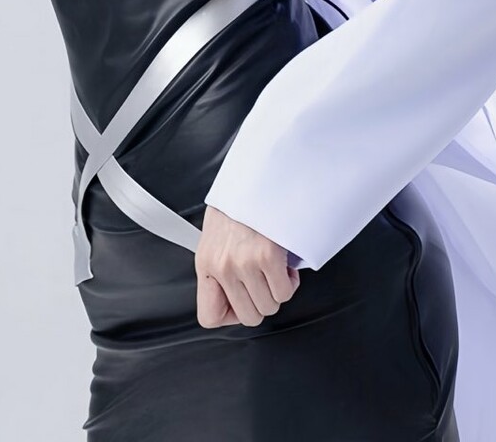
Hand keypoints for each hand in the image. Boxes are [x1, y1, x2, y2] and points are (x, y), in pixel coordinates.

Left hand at [194, 205, 299, 327]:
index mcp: (206, 265)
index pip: (209, 316)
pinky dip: (289, 282)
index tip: (242, 302)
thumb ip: (220, 269)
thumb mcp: (215, 240)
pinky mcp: (267, 256)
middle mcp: (222, 267)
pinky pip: (284, 291)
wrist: (255, 177)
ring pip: (269, 306)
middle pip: (248, 316)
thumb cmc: (237, 206)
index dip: (231, 315)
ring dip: (278, 291)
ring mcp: (244, 263)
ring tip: (275, 270)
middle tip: (265, 283)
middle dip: (262, 302)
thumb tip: (237, 296)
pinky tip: (284, 265)